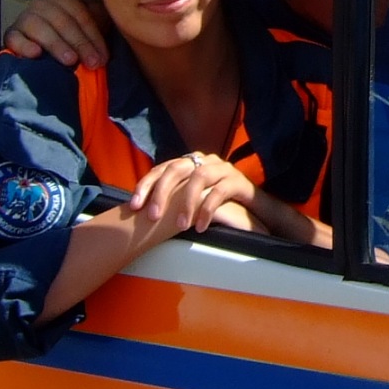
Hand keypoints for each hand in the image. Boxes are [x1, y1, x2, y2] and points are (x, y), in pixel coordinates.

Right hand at [4, 0, 107, 68]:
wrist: (37, 50)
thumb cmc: (68, 40)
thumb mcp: (85, 29)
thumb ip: (100, 23)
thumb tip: (122, 22)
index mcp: (62, 0)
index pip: (80, 14)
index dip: (93, 36)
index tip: (103, 57)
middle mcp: (42, 5)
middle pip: (62, 21)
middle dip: (80, 43)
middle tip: (92, 63)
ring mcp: (24, 19)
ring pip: (39, 27)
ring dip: (57, 44)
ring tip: (70, 61)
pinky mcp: (10, 35)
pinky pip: (14, 38)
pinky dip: (24, 45)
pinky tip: (36, 54)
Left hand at [126, 152, 257, 251]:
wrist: (255, 208)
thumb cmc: (219, 205)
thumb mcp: (194, 199)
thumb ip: (174, 199)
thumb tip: (142, 212)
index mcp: (190, 163)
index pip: (162, 169)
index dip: (146, 185)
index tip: (133, 206)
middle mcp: (204, 161)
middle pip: (177, 169)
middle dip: (161, 192)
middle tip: (152, 216)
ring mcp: (222, 168)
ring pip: (198, 178)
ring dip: (186, 203)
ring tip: (179, 226)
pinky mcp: (238, 180)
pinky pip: (220, 192)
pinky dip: (207, 210)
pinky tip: (199, 227)